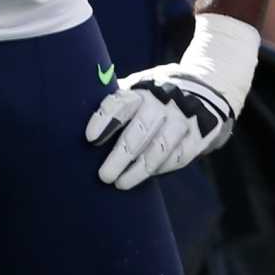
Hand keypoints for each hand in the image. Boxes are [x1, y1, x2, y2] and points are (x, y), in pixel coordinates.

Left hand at [86, 66, 236, 190]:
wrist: (200, 91)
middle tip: (103, 175)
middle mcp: (163, 102)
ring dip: (139, 169)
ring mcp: (182, 118)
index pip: (121, 103)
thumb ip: (113, 106)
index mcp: (141, 91)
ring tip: (120, 183)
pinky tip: (147, 175)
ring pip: (160, 147)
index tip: (89, 138)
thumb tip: (74, 121)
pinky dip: (161, 168)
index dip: (105, 119)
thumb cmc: (151, 100)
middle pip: (140, 130)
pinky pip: (179, 156)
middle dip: (121, 155)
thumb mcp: (134, 94)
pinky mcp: (199, 135)